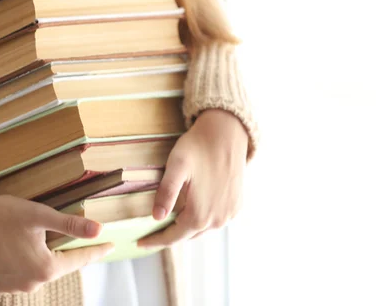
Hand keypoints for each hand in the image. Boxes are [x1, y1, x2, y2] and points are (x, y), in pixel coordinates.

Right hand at [0, 195, 113, 293]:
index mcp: (44, 268)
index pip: (79, 259)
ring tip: (50, 241)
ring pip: (42, 271)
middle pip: (60, 266)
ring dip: (48, 258)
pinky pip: (25, 275)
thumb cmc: (4, 214)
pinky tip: (28, 250)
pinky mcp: (1, 284)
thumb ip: (71, 225)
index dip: (97, 251)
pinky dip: (30, 264)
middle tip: (83, 238)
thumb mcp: (40, 215)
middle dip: (70, 252)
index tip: (111, 246)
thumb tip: (99, 229)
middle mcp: (31, 284)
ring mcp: (15, 287)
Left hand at [138, 109, 247, 247]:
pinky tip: (192, 212)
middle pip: (187, 235)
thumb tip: (156, 217)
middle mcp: (217, 220)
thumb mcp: (176, 167)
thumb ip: (166, 193)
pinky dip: (202, 220)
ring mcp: (229, 214)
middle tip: (151, 233)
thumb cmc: (198, 147)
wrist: (226, 133)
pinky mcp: (236, 206)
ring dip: (186, 228)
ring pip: (202, 229)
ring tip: (169, 224)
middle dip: (168, 235)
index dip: (155, 241)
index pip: (172, 237)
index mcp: (199, 215)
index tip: (139, 242)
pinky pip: (215, 220)